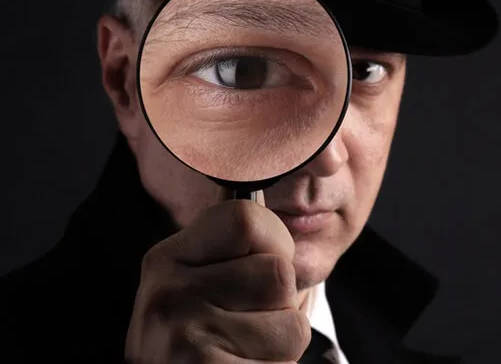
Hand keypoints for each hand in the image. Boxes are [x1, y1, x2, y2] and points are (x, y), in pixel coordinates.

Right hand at [125, 193, 310, 362]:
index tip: (262, 264)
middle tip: (248, 324)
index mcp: (170, 257)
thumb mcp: (201, 284)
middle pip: (279, 273)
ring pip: (292, 326)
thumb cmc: (202, 341)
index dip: (275, 242)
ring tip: (243, 352)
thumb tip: (315, 170)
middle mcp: (170, 291)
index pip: (247, 219)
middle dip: (282, 305)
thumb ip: (238, 250)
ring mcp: (183, 335)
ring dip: (281, 346)